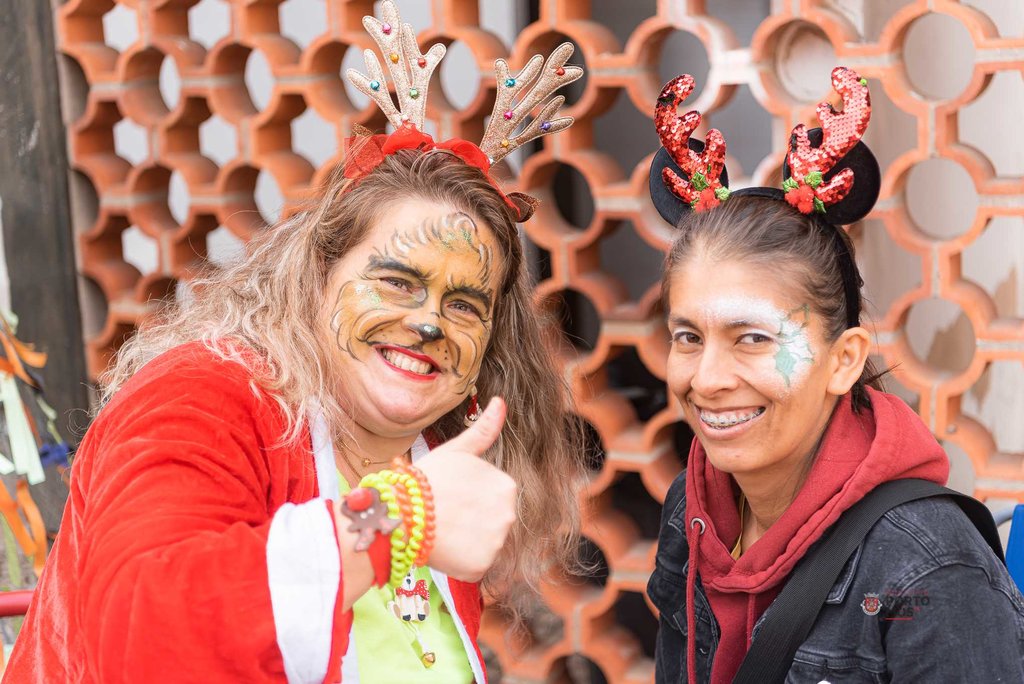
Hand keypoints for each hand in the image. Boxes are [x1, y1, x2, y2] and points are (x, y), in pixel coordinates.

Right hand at [416, 397, 515, 581]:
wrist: (399, 513)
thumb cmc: (427, 479)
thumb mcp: (458, 450)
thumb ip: (484, 429)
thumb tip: (501, 402)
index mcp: (507, 486)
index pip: (495, 498)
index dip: (471, 499)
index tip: (452, 497)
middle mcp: (508, 515)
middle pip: (493, 523)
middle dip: (472, 521)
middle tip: (446, 515)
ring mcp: (496, 543)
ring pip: (484, 545)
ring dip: (467, 542)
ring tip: (443, 530)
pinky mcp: (481, 567)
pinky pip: (475, 566)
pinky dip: (460, 562)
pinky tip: (444, 548)